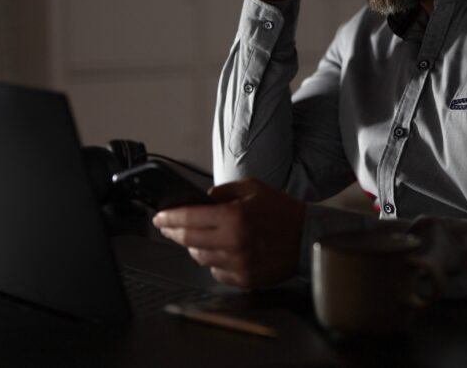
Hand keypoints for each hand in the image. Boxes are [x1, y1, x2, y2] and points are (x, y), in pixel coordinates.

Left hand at [153, 179, 306, 287]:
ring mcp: (238, 263)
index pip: (189, 218)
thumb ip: (223, 191)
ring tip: (195, 237)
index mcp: (234, 217)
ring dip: (192, 246)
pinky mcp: (244, 278)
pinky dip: (212, 260)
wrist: (308, 237)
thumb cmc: (283, 211)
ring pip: (200, 257)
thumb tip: (201, 199)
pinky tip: (217, 251)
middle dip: (173, 232)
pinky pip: (216, 271)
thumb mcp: (253, 188)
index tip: (158, 217)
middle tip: (167, 227)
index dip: (169, 218)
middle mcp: (233, 242)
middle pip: (189, 240)